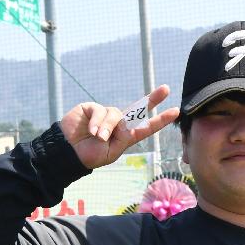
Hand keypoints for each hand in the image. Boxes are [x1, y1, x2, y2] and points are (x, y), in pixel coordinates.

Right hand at [59, 85, 179, 170]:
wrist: (68, 153)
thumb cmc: (89, 155)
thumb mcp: (111, 151)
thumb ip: (121, 137)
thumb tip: (121, 121)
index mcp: (126, 136)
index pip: (146, 127)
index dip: (161, 120)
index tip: (176, 112)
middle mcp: (119, 123)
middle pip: (138, 109)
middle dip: (153, 99)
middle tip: (166, 89)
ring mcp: (106, 114)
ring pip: (116, 114)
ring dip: (108, 127)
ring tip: (98, 137)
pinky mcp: (92, 108)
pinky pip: (101, 111)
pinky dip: (98, 122)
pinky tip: (92, 131)